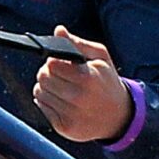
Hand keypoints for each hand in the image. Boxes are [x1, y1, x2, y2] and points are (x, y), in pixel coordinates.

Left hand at [30, 26, 131, 142]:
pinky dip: (47, 101)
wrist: (118, 117)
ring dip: (46, 87)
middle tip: (58, 74)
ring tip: (60, 86)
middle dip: (47, 73)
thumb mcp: (100, 58)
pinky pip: (42, 107)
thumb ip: (77, 43)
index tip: (60, 63)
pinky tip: (60, 99)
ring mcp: (70, 115)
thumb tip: (58, 30)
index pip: (51, 64)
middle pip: (43, 78)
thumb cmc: (107, 82)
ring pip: (39, 92)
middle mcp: (78, 98)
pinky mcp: (63, 127)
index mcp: (87, 78)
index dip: (53, 61)